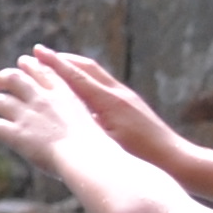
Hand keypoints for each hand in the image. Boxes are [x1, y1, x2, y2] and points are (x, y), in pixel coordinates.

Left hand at [0, 54, 99, 185]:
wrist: (88, 157)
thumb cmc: (98, 148)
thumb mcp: (94, 123)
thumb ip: (81, 119)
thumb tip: (81, 129)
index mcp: (63, 94)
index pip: (42, 71)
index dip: (30, 66)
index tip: (24, 64)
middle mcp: (43, 99)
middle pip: (15, 77)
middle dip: (2, 77)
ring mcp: (28, 115)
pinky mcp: (17, 133)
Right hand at [31, 46, 181, 166]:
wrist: (176, 159)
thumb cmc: (143, 157)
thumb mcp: (110, 143)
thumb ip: (88, 124)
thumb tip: (67, 113)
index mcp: (109, 101)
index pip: (76, 76)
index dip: (54, 64)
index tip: (35, 52)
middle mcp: (118, 93)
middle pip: (86, 67)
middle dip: (62, 60)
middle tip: (40, 54)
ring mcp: (127, 97)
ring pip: (96, 74)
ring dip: (74, 67)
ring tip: (56, 65)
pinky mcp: (132, 104)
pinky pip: (104, 85)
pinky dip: (87, 80)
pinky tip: (80, 88)